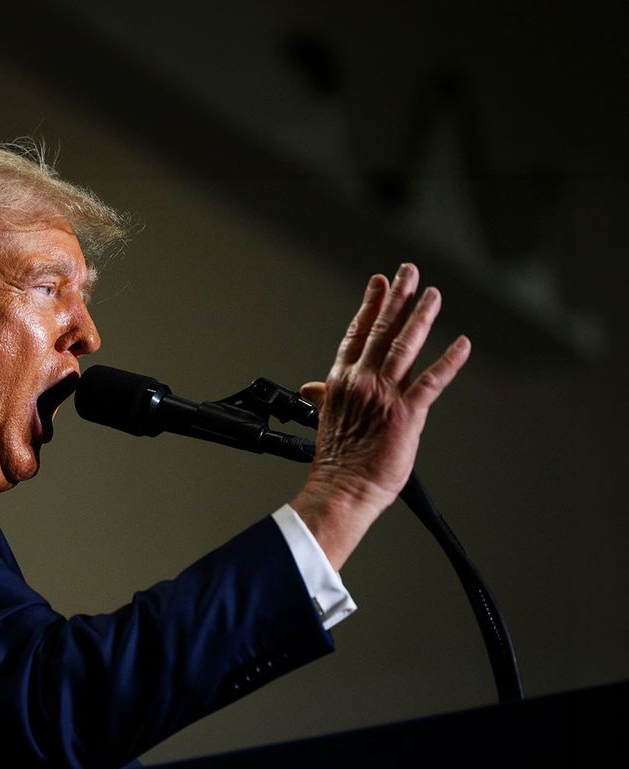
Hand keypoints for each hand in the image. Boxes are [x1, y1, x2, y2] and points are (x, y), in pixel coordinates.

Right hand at [290, 263, 469, 570]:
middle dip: (398, 298)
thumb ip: (325, 397)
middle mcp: (361, 382)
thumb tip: (314, 388)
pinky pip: (432, 381)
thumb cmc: (336, 461)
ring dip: (421, 317)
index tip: (379, 283)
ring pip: (405, 346)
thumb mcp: (326, 420)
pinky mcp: (406, 414)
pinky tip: (462, 343)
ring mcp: (383, 395)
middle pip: (381, 330)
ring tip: (434, 295)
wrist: (342, 488)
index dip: (370, 305)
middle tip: (409, 272)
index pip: (356, 334)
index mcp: (340, 382)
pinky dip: (449, 360)